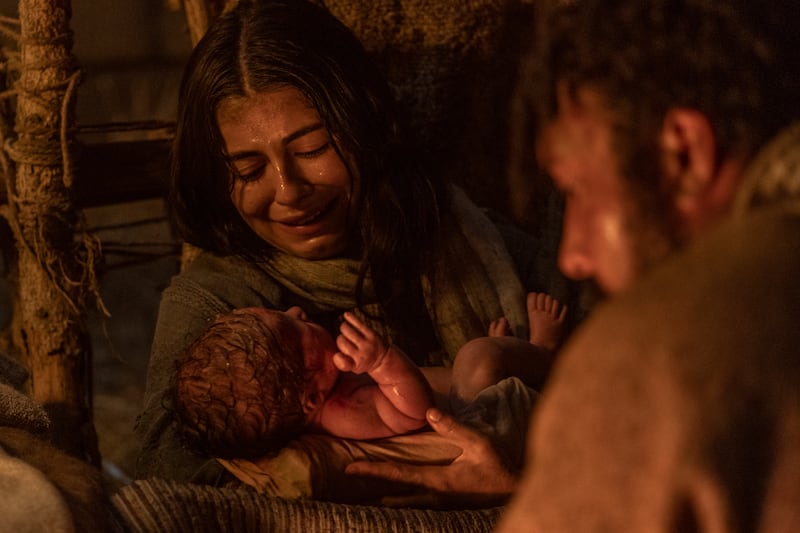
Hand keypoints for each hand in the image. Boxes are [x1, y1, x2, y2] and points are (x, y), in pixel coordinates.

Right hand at [335, 312, 389, 373]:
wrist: (383, 358)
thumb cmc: (363, 361)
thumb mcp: (353, 368)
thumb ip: (343, 364)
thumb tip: (336, 355)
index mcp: (356, 365)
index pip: (341, 361)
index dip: (338, 357)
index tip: (339, 354)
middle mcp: (362, 354)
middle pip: (341, 341)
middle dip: (340, 339)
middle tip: (345, 340)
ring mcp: (367, 343)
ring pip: (346, 330)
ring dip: (344, 328)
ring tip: (346, 330)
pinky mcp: (372, 334)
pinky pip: (358, 323)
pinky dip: (351, 318)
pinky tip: (346, 314)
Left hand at [345, 408, 516, 507]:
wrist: (514, 492)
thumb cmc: (497, 466)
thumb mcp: (478, 443)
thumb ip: (453, 428)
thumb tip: (430, 410)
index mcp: (438, 481)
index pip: (398, 474)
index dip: (372, 470)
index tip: (350, 468)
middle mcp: (433, 498)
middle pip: (393, 496)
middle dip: (370, 491)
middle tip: (348, 484)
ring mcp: (439, 507)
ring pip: (403, 505)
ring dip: (384, 499)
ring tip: (364, 494)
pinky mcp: (445, 509)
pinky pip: (415, 507)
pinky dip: (400, 502)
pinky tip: (394, 499)